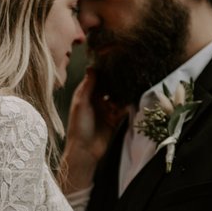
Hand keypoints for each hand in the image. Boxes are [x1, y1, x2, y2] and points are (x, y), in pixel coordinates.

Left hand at [60, 68, 126, 192]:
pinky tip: (133, 99)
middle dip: (116, 80)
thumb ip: (87, 86)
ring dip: (123, 92)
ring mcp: (105, 110)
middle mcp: (95, 101)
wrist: (85, 151)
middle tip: (127, 69)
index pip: (95, 79)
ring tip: (132, 82)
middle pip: (108, 87)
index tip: (113, 59)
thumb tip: (92, 67)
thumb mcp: (81, 104)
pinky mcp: (114, 120)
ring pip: (117, 97)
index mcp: (85, 96)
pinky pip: (122, 109)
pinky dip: (127, 104)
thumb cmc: (78, 126)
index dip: (103, 70)